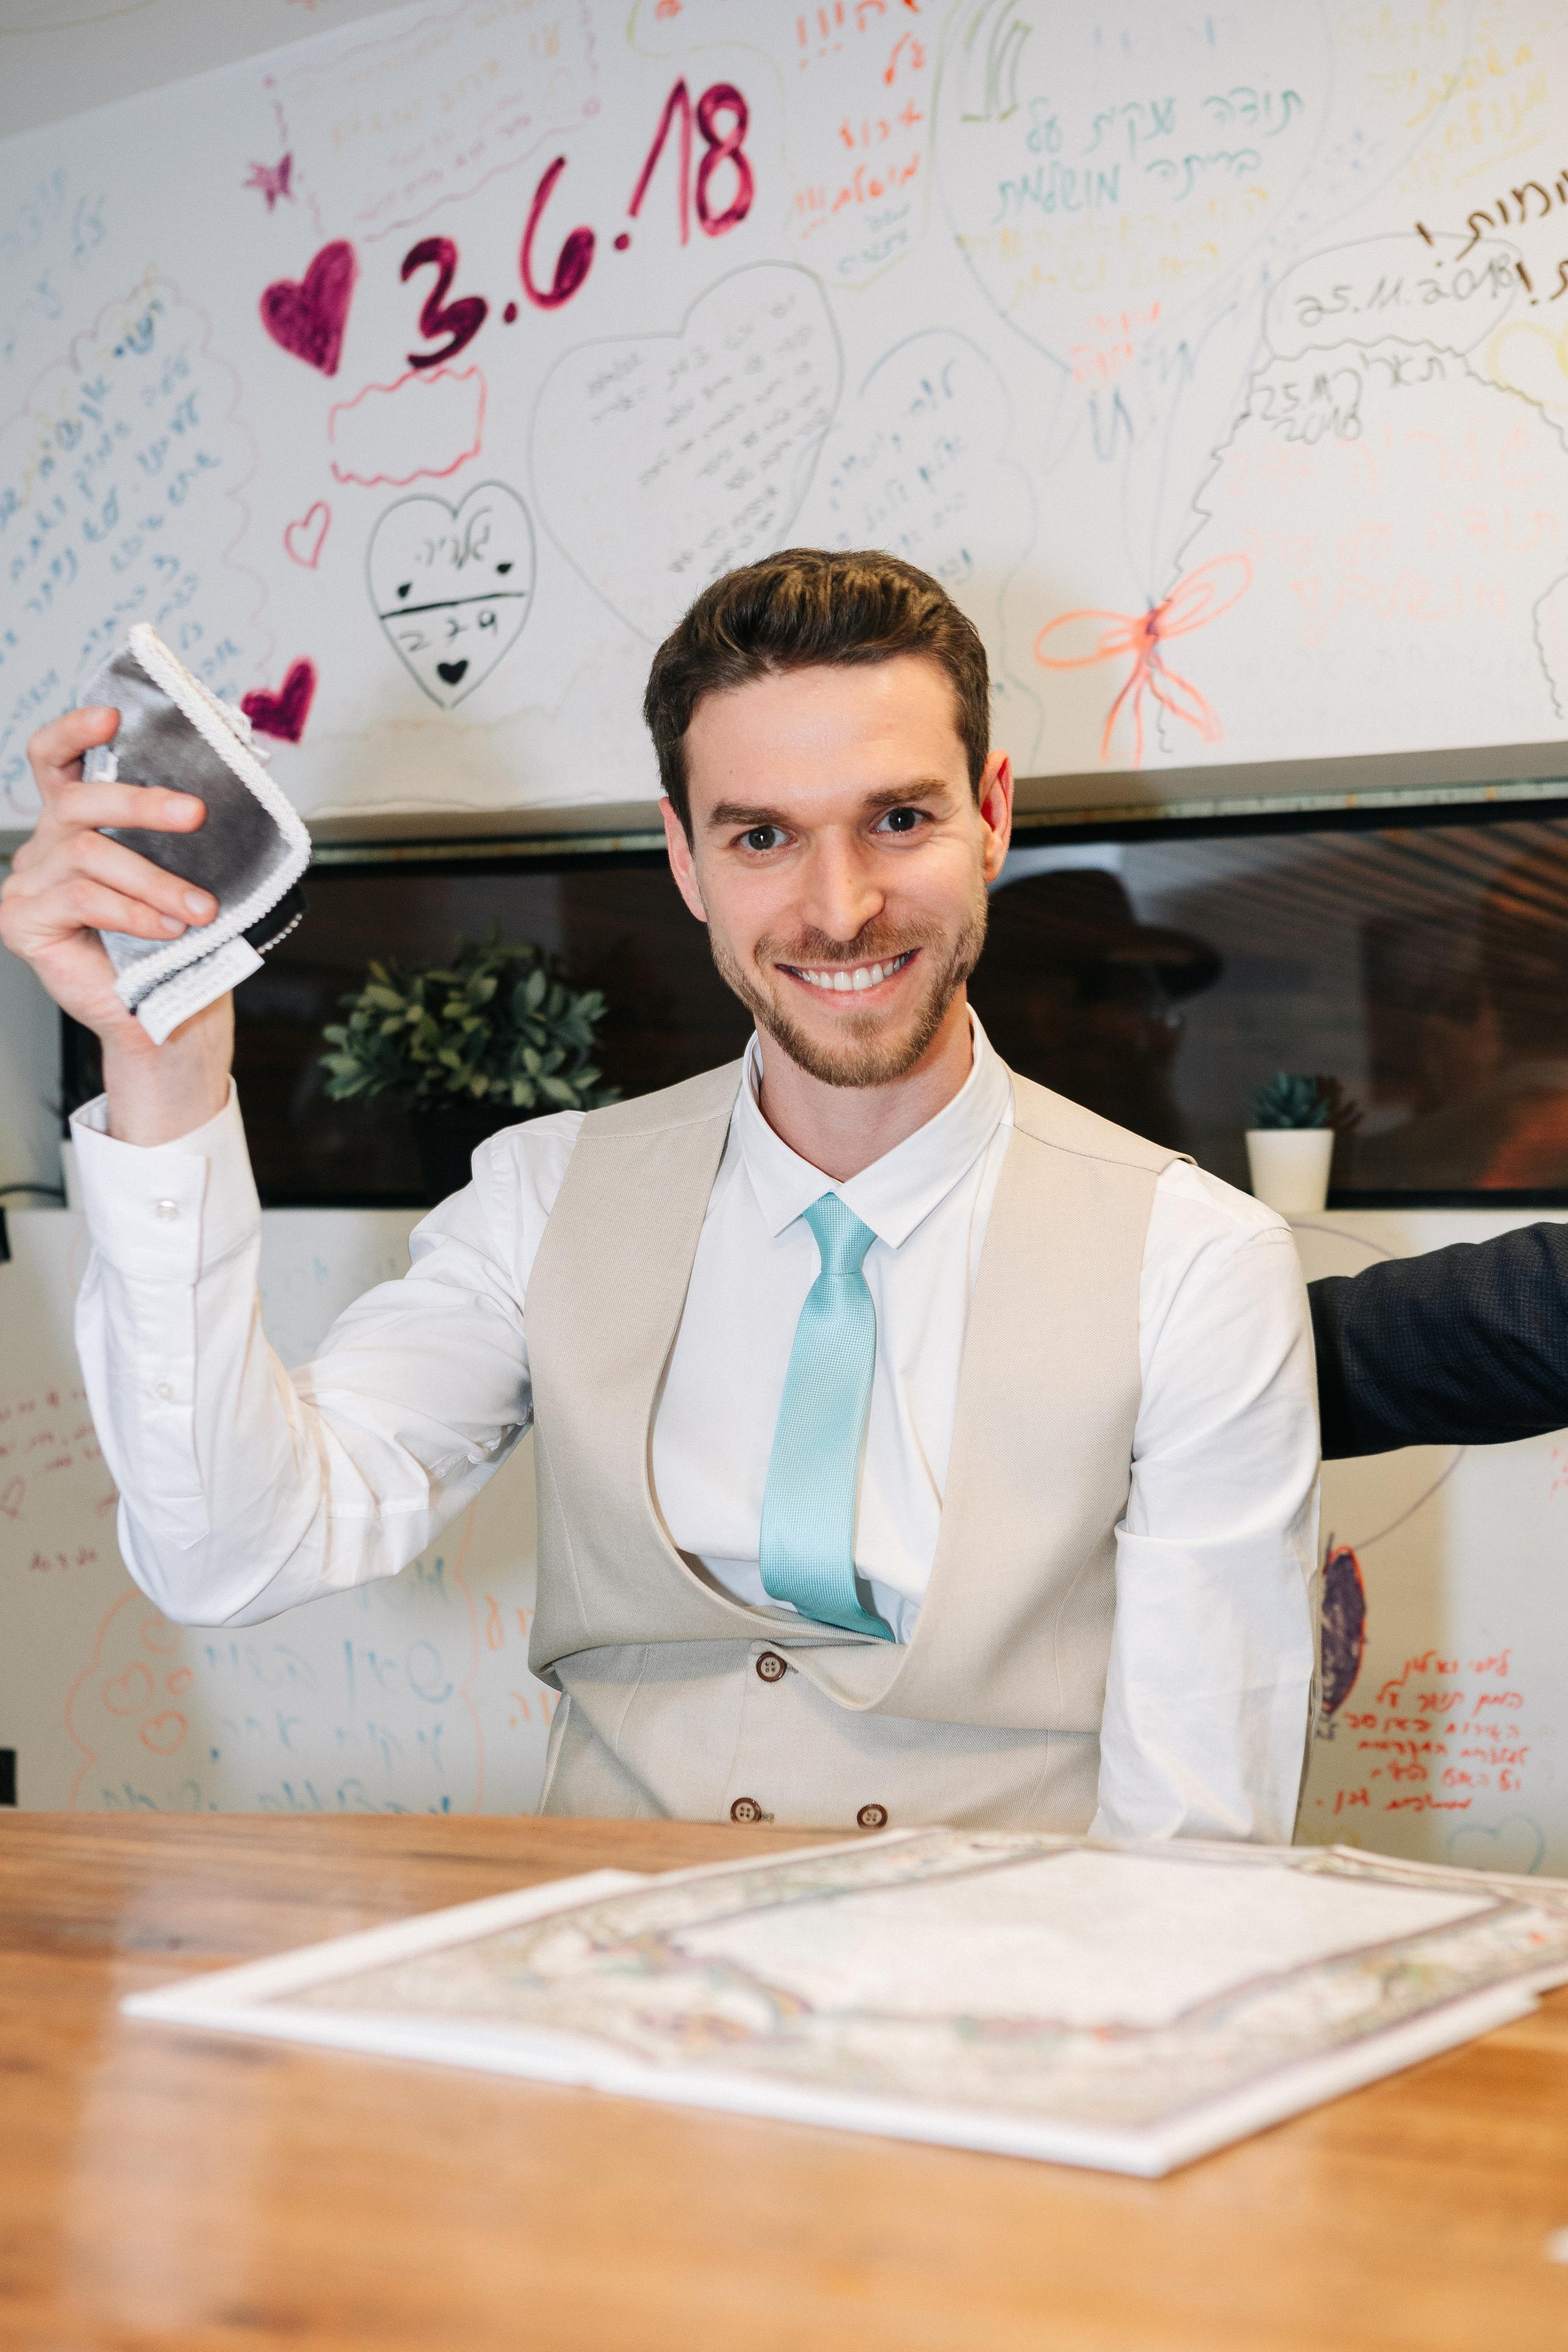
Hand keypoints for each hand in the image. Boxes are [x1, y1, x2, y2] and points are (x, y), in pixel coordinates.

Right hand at [1, 706, 232, 1140]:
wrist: (167, 1020)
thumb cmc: (178, 945)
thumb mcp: (184, 875)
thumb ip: (181, 832)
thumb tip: (229, 776)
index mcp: (77, 825)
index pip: (56, 760)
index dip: (75, 732)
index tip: (112, 717)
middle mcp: (45, 847)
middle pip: (78, 800)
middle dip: (141, 803)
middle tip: (195, 814)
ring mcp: (28, 883)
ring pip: (88, 854)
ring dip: (154, 879)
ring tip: (200, 909)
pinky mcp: (22, 921)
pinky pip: (81, 898)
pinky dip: (133, 911)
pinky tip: (166, 929)